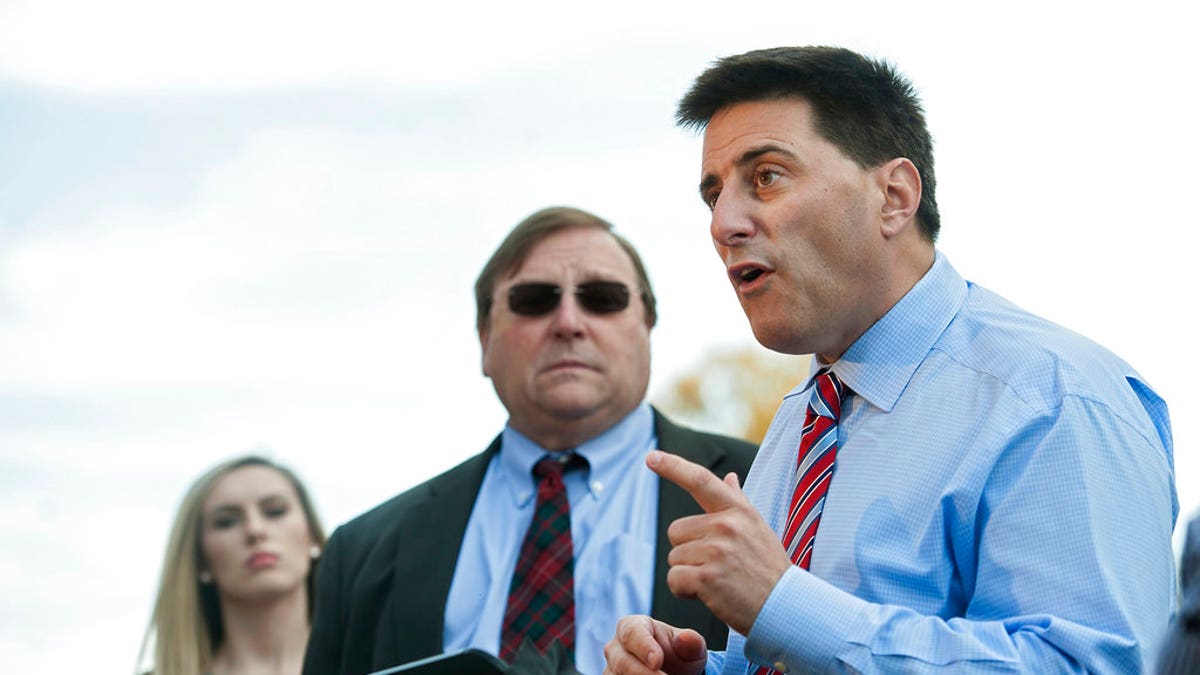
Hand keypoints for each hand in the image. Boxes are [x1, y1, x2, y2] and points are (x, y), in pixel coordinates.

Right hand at [603, 615, 706, 674]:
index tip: (657, 661)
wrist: (672, 672)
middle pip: (622, 661)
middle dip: (645, 674)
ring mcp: (611, 670)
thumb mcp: (691, 648)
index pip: (632, 632)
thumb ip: (691, 643)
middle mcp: (615, 648)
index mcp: (632, 627)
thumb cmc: (679, 655)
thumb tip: (686, 638)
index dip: (644, 646)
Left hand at [648, 450, 792, 635]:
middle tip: (717, 566)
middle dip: (688, 550)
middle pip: (676, 531)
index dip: (673, 466)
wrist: (785, 607)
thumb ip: (738, 502)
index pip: (700, 480)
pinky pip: (674, 579)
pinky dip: (684, 590)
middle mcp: (726, 525)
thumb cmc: (768, 568)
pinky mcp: (707, 578)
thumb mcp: (758, 528)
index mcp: (738, 510)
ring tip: (719, 581)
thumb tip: (729, 478)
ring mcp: (716, 551)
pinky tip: (709, 594)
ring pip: (674, 557)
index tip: (650, 457)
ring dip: (688, 573)